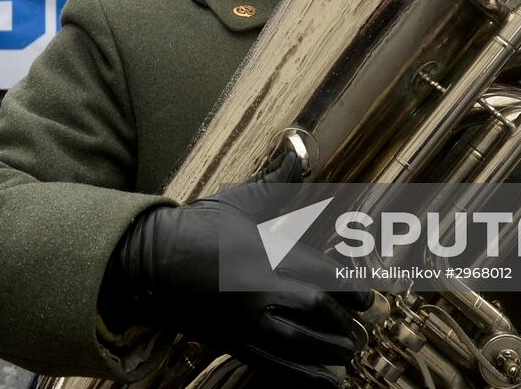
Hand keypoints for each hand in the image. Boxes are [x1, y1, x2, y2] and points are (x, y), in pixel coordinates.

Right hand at [99, 155, 368, 386]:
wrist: (152, 262)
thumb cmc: (199, 226)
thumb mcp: (239, 200)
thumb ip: (277, 185)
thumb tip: (299, 154)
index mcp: (261, 250)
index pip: (316, 270)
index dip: (348, 285)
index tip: (369, 297)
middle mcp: (254, 287)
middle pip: (311, 307)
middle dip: (342, 320)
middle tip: (363, 329)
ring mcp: (242, 319)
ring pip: (295, 340)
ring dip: (328, 349)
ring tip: (349, 352)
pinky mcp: (232, 342)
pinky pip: (273, 365)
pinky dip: (304, 378)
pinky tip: (330, 383)